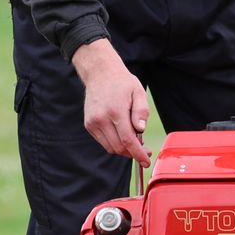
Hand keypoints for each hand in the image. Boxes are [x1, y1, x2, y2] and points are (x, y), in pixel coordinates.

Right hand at [73, 38, 151, 166]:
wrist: (100, 73)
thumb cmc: (122, 83)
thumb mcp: (138, 92)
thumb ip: (141, 111)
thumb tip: (141, 130)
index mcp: (116, 111)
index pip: (128, 140)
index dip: (138, 154)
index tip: (146, 161)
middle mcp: (101, 119)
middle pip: (118, 147)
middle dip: (132, 153)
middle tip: (144, 149)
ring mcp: (93, 122)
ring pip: (110, 147)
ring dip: (123, 149)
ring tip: (133, 140)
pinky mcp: (89, 124)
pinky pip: (103, 142)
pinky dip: (114, 143)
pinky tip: (121, 133)